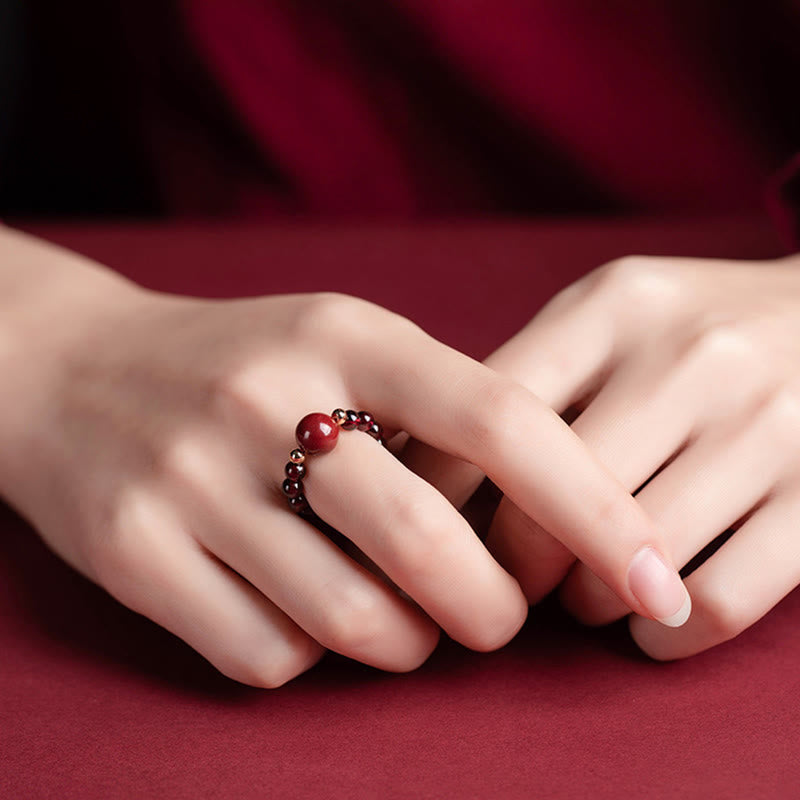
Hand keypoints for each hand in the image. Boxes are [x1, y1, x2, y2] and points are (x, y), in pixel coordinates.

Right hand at [0, 229, 688, 685]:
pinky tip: (303, 615)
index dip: (595, 507)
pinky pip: (267, 654)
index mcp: (346, 334)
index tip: (653, 574)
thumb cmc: (242, 362)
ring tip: (402, 619)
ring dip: (405, 644)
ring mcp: (191, 477)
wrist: (75, 370)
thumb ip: (440, 409)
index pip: (501, 420)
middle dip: (494, 609)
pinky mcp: (134, 549)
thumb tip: (548, 518)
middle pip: (431, 545)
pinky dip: (310, 657)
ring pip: (353, 620)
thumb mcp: (340, 339)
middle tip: (499, 616)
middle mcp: (267, 396)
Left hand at [407, 253, 799, 658]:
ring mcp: (766, 426)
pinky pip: (719, 601)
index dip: (439, 486)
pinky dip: (666, 636)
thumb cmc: (695, 328)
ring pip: (628, 560)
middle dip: (510, 562)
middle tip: (501, 579)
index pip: (493, 411)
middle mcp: (692, 358)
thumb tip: (434, 466)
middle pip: (552, 497)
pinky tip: (647, 626)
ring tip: (575, 598)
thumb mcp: (613, 313)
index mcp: (616, 306)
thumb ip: (536, 372)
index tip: (423, 525)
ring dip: (583, 603)